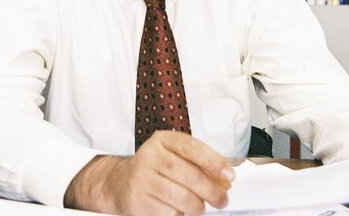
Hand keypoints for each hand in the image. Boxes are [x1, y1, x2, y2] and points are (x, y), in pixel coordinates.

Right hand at [63, 130, 234, 215]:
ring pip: (182, 198)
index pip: (192, 148)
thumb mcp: (173, 156)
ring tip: (200, 207)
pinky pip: (169, 214)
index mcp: (162, 140)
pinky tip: (179, 211)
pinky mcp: (138, 203)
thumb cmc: (153, 169)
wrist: (119, 183)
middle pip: (189, 175)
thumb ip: (197, 163)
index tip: (229, 176)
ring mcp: (141, 180)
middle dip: (212, 191)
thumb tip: (224, 180)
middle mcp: (149, 157)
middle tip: (222, 200)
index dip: (214, 162)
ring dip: (198, 207)